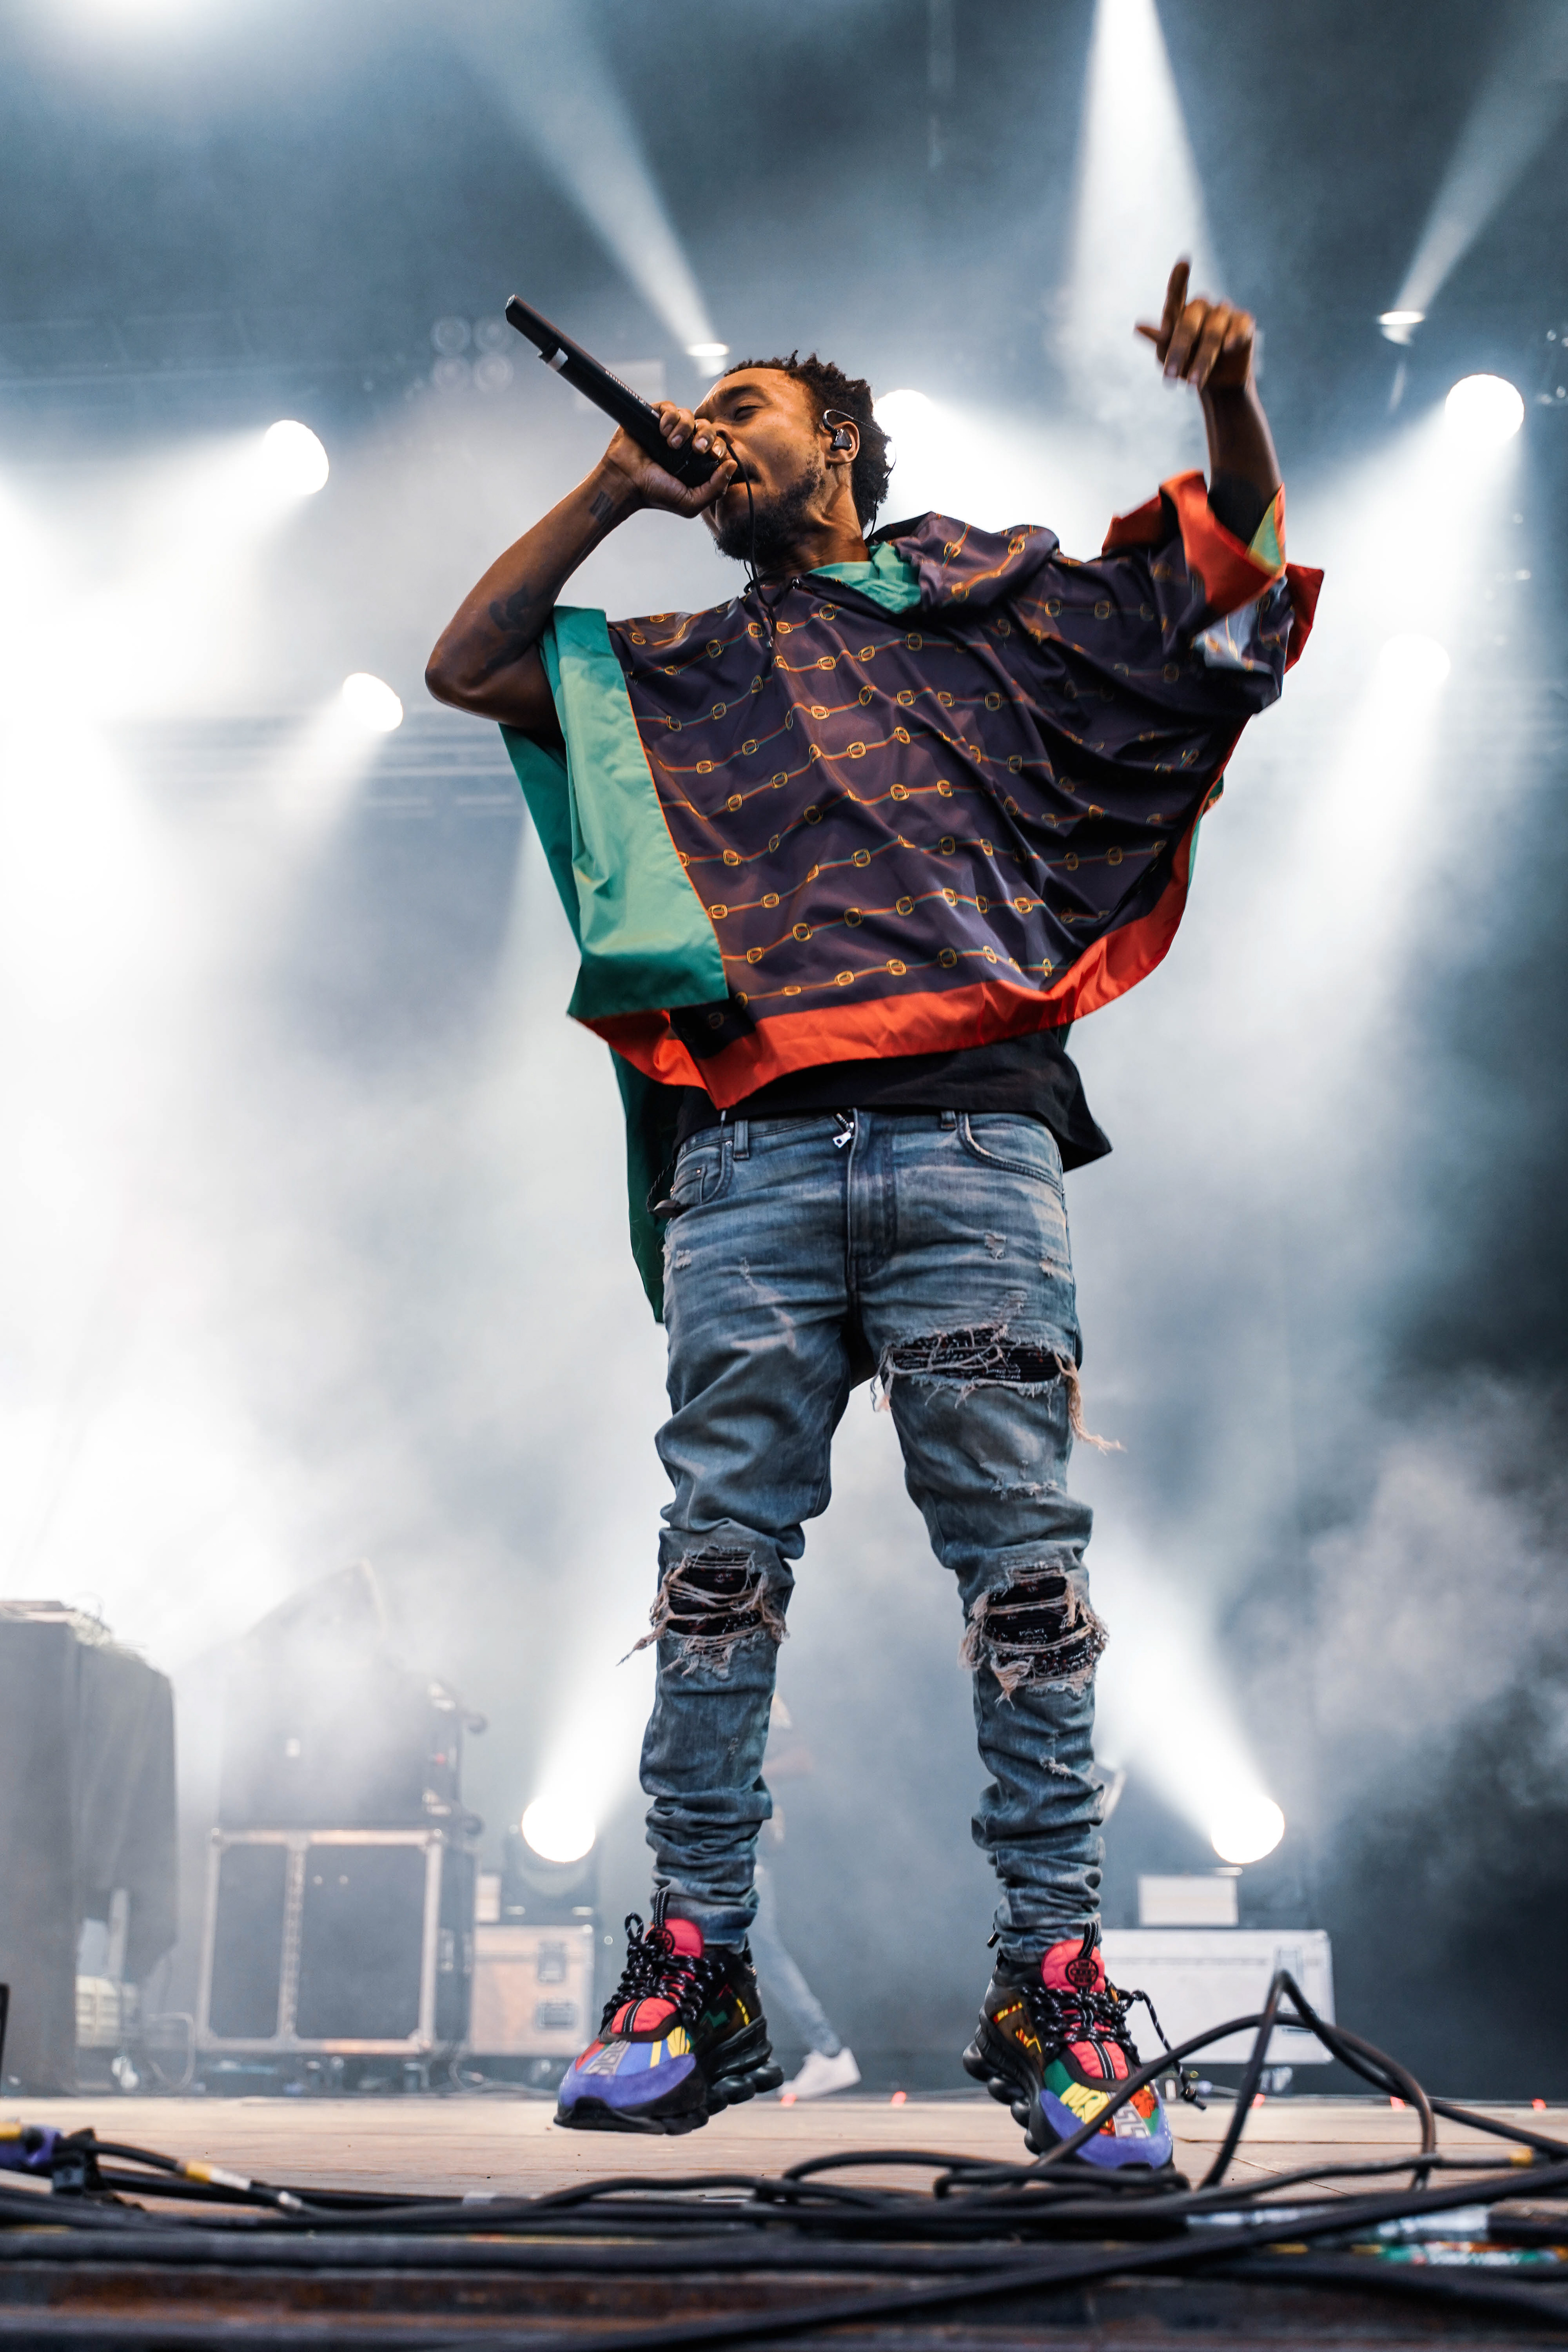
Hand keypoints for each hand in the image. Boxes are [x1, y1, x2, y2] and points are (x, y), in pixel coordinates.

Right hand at [599, 402, 739, 517]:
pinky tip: (662, 431)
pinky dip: (669, 417)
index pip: (717, 444)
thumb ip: (715, 488)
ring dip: (684, 428)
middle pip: (706, 426)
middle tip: (697, 448)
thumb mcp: (691, 502)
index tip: (714, 454)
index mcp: (696, 460)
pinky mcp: (653, 418)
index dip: (720, 445)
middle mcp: (685, 443)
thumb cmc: (656, 494)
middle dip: (706, 435)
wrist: (626, 482)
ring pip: (688, 415)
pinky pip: (669, 407)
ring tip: (671, 444)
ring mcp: (669, 430)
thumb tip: (732, 464)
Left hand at [1136, 259, 1255, 394]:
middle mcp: (1204, 308)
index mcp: (1182, 312)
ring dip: (1202, 360)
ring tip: (1193, 384)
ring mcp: (1225, 313)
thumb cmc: (1187, 366)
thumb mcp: (1168, 357)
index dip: (1179, 281)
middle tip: (1170, 375)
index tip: (1183, 262)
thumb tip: (1139, 326)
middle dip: (1179, 349)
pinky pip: (1239, 328)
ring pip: (1213, 332)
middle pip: (1190, 321)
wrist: (1217, 384)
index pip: (1176, 295)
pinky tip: (1227, 348)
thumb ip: (1160, 341)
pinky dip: (1234, 338)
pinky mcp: (1245, 323)